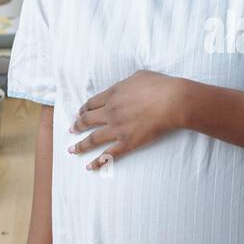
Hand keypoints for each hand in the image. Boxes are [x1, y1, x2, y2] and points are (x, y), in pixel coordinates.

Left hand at [67, 70, 187, 171]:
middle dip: (77, 126)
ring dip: (80, 145)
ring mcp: (117, 128)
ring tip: (72, 150)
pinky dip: (98, 162)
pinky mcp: (127, 142)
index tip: (79, 113)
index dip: (83, 109)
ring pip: (92, 139)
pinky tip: (89, 167)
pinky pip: (108, 155)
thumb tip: (124, 86)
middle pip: (87, 120)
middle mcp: (110, 112)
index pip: (91, 104)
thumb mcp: (138, 76)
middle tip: (71, 129)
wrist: (172, 101)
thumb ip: (126, 83)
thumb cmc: (159, 85)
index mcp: (112, 95)